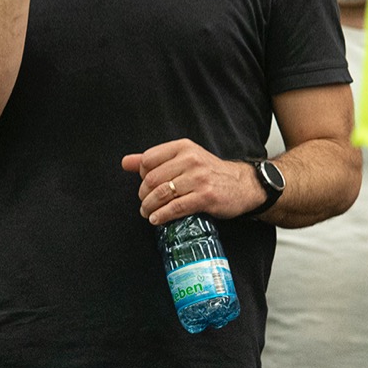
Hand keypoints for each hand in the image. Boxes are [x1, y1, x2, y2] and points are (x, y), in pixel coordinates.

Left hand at [121, 139, 263, 224]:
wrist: (242, 185)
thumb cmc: (209, 172)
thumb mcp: (184, 159)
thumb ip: (154, 160)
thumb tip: (125, 162)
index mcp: (183, 147)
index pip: (148, 159)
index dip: (141, 175)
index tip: (145, 185)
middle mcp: (191, 160)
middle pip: (152, 178)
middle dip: (143, 194)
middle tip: (144, 203)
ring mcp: (199, 178)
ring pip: (162, 193)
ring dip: (149, 207)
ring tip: (147, 213)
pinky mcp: (206, 197)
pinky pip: (176, 207)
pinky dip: (162, 216)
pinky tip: (157, 219)